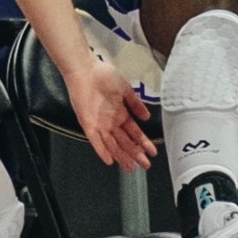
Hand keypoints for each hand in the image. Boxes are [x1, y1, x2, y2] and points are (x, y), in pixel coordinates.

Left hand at [64, 54, 155, 171]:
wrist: (85, 69)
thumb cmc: (104, 75)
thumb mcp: (125, 89)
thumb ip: (136, 104)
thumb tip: (147, 117)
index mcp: (120, 114)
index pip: (134, 133)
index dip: (143, 143)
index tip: (152, 152)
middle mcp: (111, 122)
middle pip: (125, 142)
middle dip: (135, 154)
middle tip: (145, 165)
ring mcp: (99, 124)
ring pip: (112, 145)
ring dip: (121, 156)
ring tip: (131, 167)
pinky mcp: (88, 124)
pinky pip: (95, 140)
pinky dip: (102, 151)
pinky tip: (110, 160)